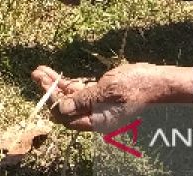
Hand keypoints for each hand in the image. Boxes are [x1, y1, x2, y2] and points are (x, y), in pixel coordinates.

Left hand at [31, 63, 192, 133]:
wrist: (156, 82)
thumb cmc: (135, 87)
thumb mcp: (107, 91)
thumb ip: (83, 100)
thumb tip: (60, 107)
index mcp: (97, 121)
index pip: (66, 117)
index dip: (53, 103)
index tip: (43, 86)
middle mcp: (94, 116)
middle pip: (65, 107)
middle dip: (49, 91)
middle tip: (35, 74)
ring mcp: (96, 105)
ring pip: (69, 97)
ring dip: (54, 84)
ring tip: (39, 70)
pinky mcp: (99, 94)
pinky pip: (78, 91)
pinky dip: (66, 82)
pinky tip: (54, 73)